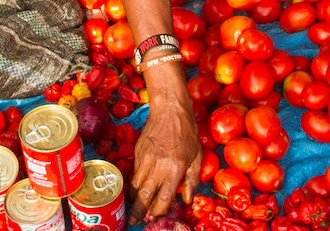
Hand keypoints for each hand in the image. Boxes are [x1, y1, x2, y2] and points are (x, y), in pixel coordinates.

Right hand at [129, 88, 200, 223]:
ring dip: (134, 199)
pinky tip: (135, 189)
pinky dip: (133, 183)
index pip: (164, 197)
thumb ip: (191, 180)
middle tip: (135, 222)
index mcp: (175, 168)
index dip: (158, 210)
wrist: (170, 109)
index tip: (155, 217)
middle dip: (139, 211)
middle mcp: (158, 166)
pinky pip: (134, 172)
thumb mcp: (196, 157)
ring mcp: (145, 158)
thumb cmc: (187, 132)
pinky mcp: (137, 152)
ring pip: (135, 185)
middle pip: (145, 195)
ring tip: (133, 208)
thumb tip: (187, 200)